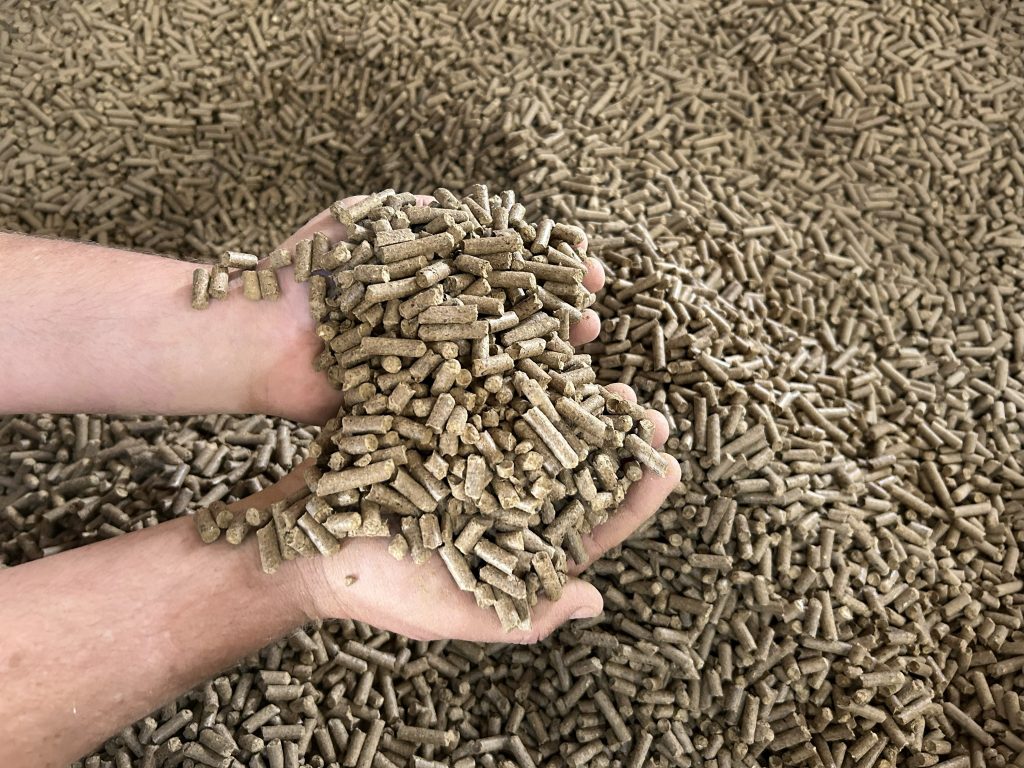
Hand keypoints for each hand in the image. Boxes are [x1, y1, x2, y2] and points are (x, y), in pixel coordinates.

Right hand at [230, 389, 680, 643]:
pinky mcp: (441, 417)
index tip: (667, 467)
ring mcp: (476, 450)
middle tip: (641, 405)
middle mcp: (508, 491)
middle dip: (612, 432)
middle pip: (574, 459)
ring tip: (597, 357)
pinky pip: (482, 385)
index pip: (593, 522)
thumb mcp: (451, 614)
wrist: (299, 542)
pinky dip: (507, 360)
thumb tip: (594, 602)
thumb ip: (520, 613)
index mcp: (521, 541)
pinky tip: (530, 334)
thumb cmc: (377, 590)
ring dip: (569, 387)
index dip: (633, 496)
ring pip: (536, 414)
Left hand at [253, 195, 605, 423]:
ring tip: (583, 348)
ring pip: (501, 367)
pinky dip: (506, 409)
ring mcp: (430, 374)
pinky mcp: (416, 414)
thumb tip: (461, 206)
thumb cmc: (304, 274)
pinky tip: (544, 405)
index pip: (503, 275)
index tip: (583, 262)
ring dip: (545, 359)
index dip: (544, 269)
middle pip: (513, 321)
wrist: (255, 336)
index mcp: (430, 287)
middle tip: (595, 308)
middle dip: (557, 314)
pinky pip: (467, 412)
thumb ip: (408, 214)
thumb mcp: (356, 223)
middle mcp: (438, 330)